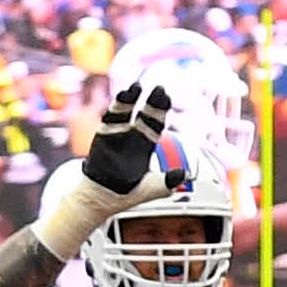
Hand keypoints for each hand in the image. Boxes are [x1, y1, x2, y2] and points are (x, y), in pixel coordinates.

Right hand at [79, 82, 175, 197]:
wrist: (104, 198)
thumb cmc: (129, 193)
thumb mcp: (153, 188)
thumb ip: (168, 181)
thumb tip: (183, 175)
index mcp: (145, 145)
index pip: (156, 124)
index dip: (161, 111)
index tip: (166, 97)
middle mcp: (132, 136)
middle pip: (144, 114)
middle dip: (152, 102)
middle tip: (159, 88)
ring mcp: (117, 134)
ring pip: (126, 112)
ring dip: (131, 99)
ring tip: (136, 87)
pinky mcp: (104, 135)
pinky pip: (110, 118)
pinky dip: (117, 107)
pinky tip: (122, 97)